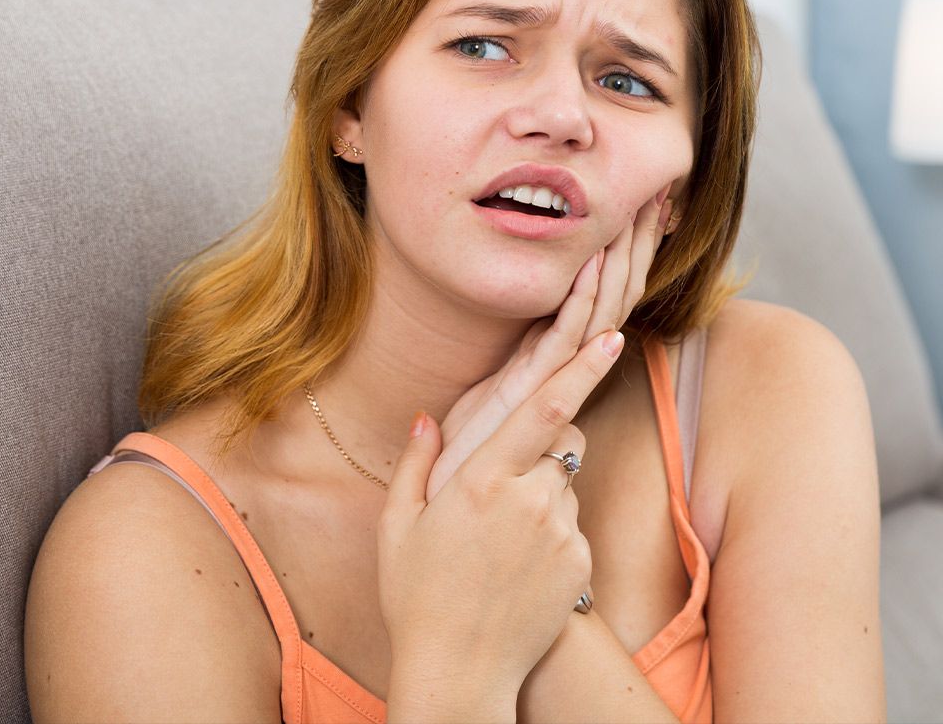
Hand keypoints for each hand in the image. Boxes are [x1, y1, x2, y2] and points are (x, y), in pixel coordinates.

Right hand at [377, 251, 621, 691]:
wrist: (459, 675)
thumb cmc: (417, 596)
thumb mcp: (398, 526)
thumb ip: (415, 463)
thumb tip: (427, 418)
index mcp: (483, 479)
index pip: (546, 409)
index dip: (583, 368)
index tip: (612, 337)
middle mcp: (531, 499)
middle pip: (563, 441)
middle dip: (548, 443)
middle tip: (506, 484)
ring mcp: (562, 534)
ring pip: (568, 485)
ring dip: (545, 493)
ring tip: (503, 540)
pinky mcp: (580, 565)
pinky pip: (575, 526)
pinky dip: (554, 532)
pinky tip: (520, 566)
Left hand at [425, 185, 673, 501]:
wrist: (448, 510)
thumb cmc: (462, 463)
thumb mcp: (479, 411)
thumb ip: (509, 387)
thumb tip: (535, 375)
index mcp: (546, 365)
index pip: (598, 303)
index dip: (624, 260)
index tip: (642, 214)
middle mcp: (558, 367)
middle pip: (612, 297)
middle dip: (636, 246)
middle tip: (660, 195)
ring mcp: (547, 376)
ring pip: (597, 310)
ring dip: (618, 260)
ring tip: (641, 212)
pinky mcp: (527, 388)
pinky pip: (562, 338)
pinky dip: (581, 300)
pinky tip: (595, 263)